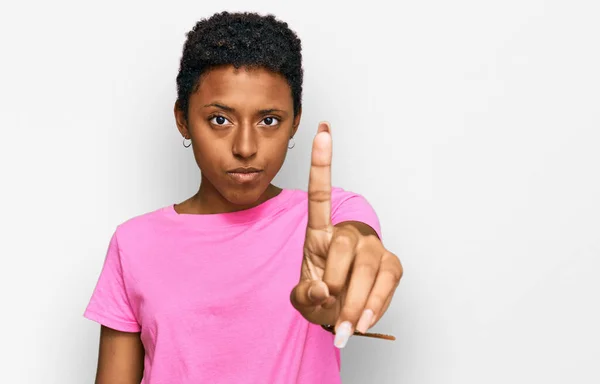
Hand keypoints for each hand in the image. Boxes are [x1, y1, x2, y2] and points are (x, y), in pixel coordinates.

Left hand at [290, 122, 402, 347]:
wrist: (340, 315)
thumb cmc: (319, 297)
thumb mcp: (301, 300)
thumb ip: (304, 296)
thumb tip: (322, 289)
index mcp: (319, 234)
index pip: (319, 195)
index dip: (322, 163)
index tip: (323, 131)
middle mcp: (348, 234)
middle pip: (343, 246)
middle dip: (336, 283)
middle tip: (330, 308)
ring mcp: (372, 248)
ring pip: (368, 266)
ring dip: (357, 301)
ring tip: (346, 326)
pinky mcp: (391, 265)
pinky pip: (388, 280)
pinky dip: (376, 305)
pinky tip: (365, 320)